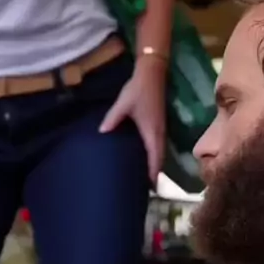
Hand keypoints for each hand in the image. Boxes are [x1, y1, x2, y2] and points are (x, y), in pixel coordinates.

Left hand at [99, 57, 166, 184]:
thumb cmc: (138, 89)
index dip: (153, 174)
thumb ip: (113, 118)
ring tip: (145, 178)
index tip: (150, 189)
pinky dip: (154, 156)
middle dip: (154, 174)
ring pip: (160, 153)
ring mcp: (161, 129)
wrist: (152, 73)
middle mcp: (159, 133)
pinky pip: (158, 145)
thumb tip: (102, 132)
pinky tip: (145, 158)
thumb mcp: (123, 103)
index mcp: (151, 131)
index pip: (154, 158)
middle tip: (145, 189)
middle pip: (159, 159)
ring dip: (155, 165)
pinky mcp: (159, 124)